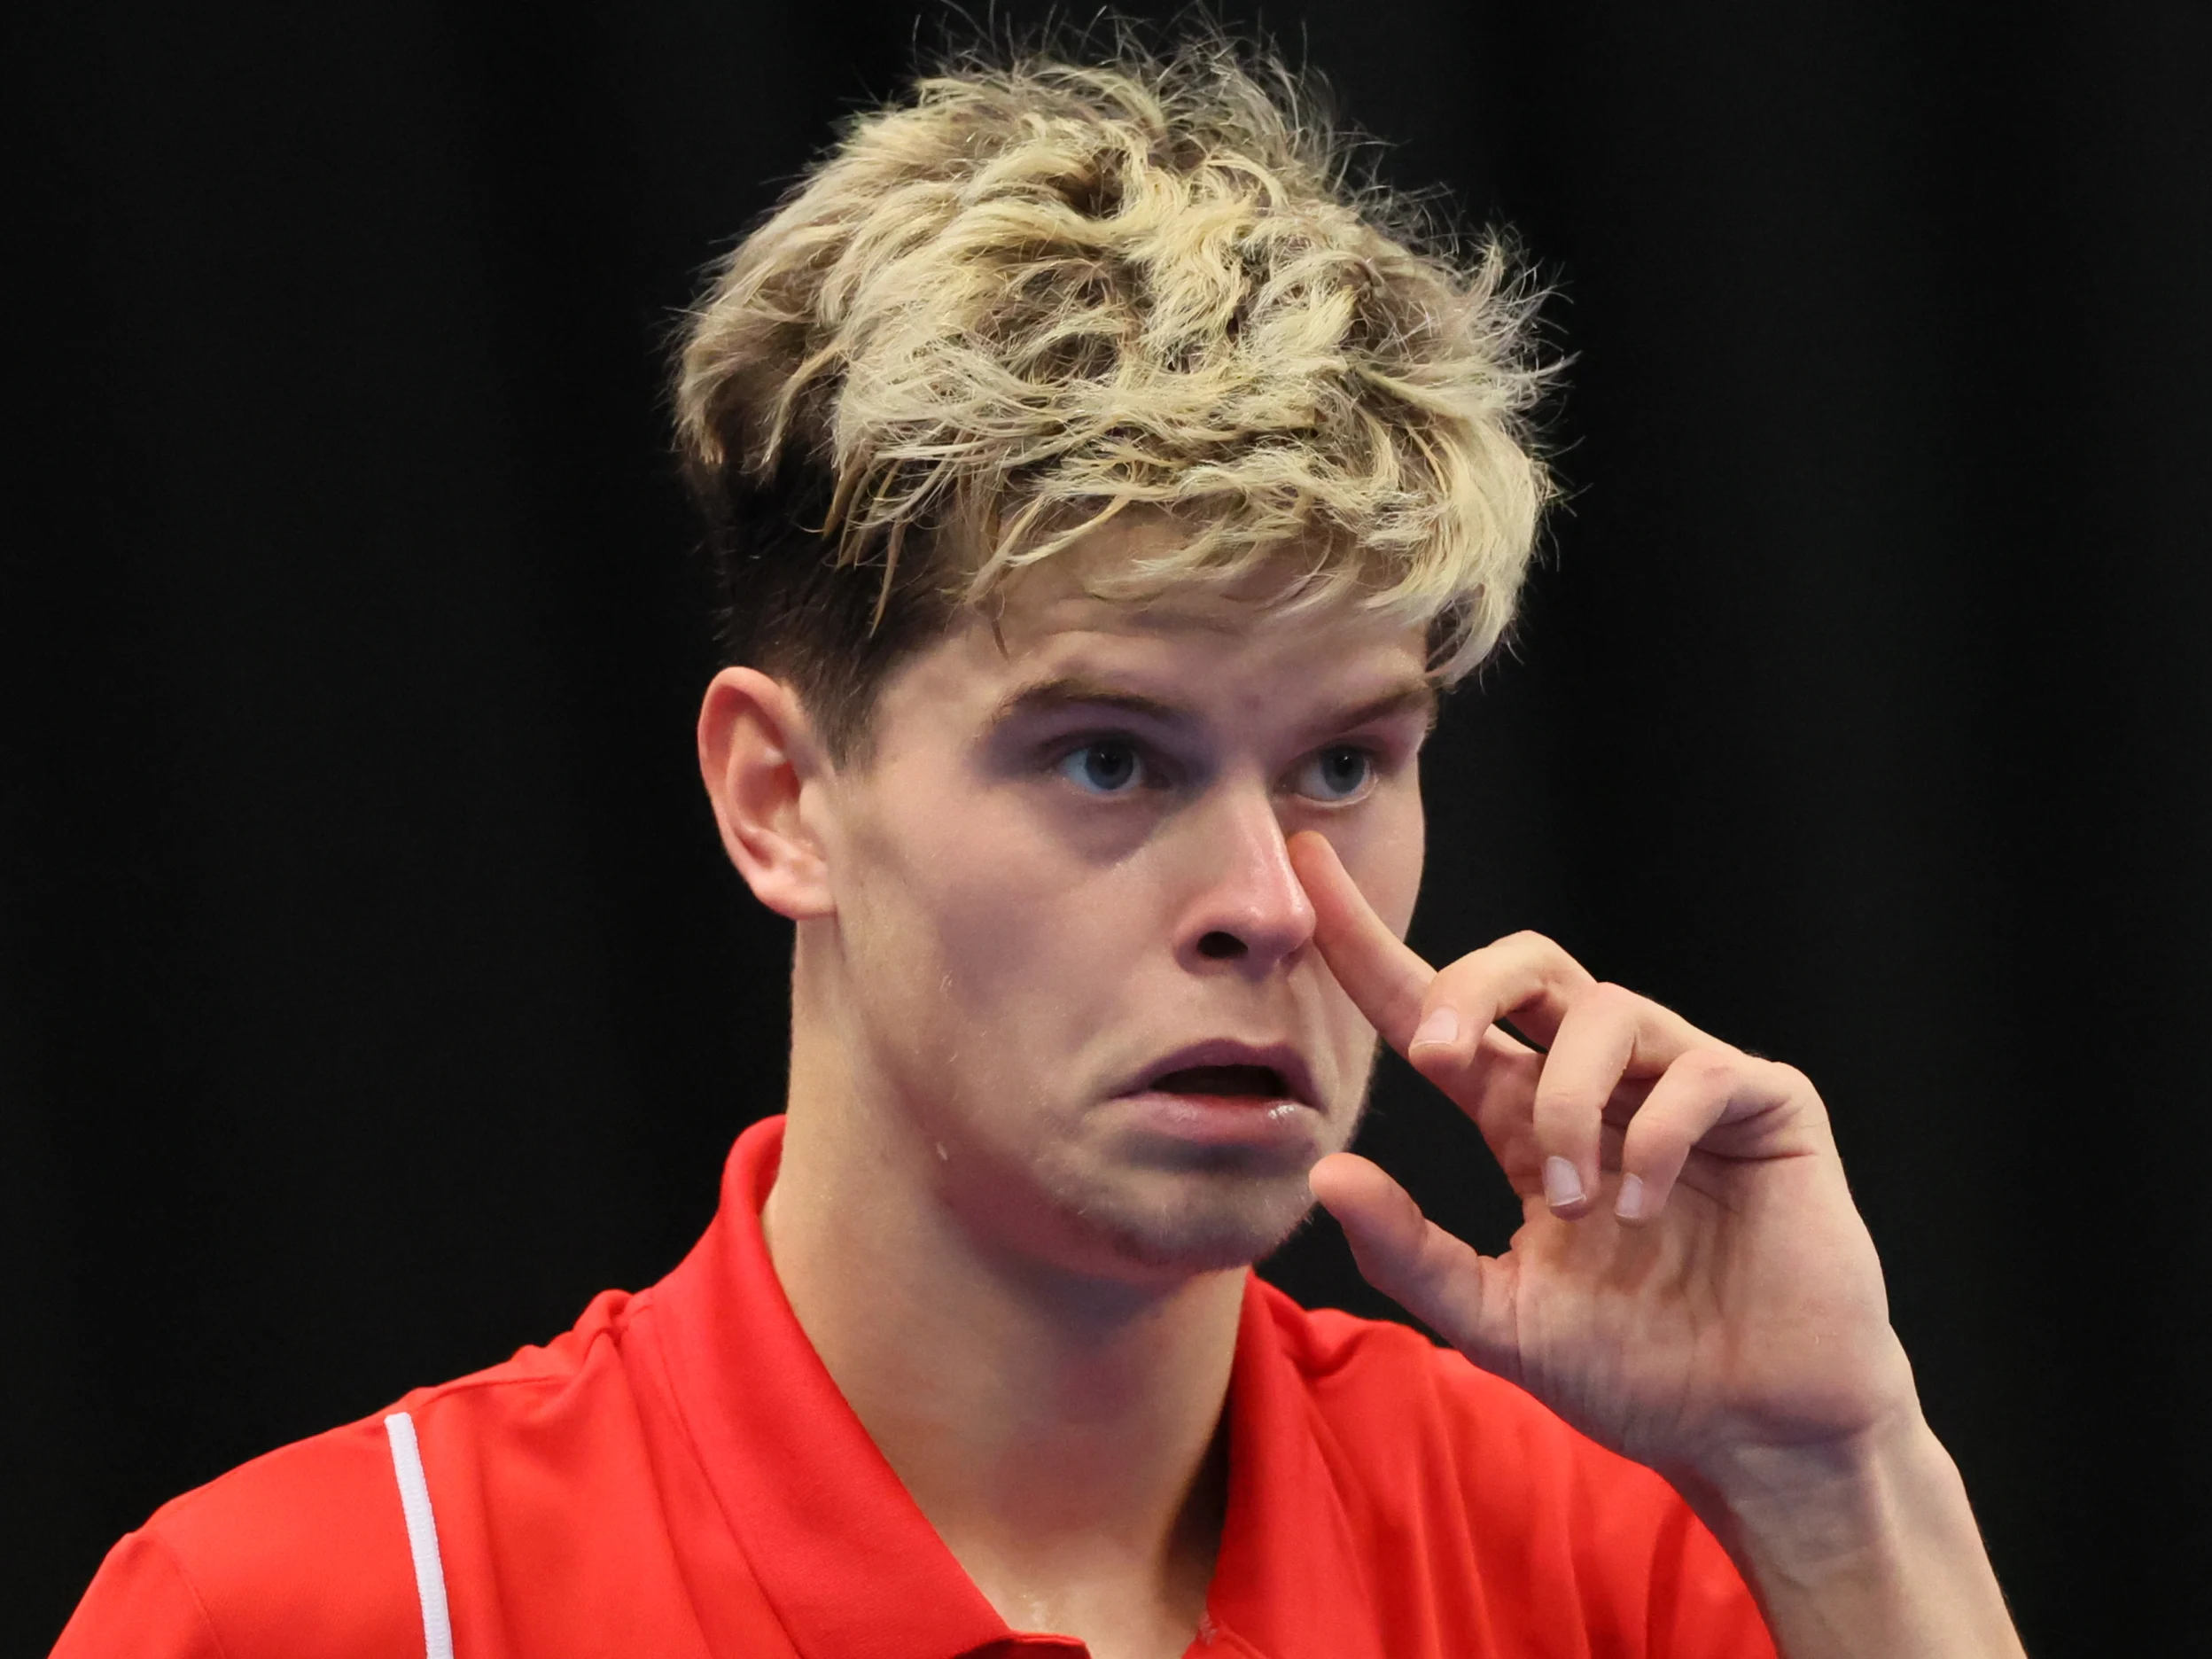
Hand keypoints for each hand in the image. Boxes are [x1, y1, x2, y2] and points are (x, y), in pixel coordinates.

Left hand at [1287, 831, 1917, 1493]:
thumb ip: (1407, 1252)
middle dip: (1466, 984)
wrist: (1757, 1432)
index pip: (1435, 1013)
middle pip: (1525, 964)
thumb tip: (1323, 1172)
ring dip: (1566, 1101)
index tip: (1305, 868)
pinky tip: (1644, 1208)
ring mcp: (1686, 1085)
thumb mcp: (1494, 1319)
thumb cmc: (1635, 1373)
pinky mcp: (1767, 1105)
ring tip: (1573, 1204)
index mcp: (1525, 1120)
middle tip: (1434, 1053)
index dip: (1369, 944)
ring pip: (1605, 1009)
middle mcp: (1600, 1083)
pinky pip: (1698, 1070)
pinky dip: (1653, 1136)